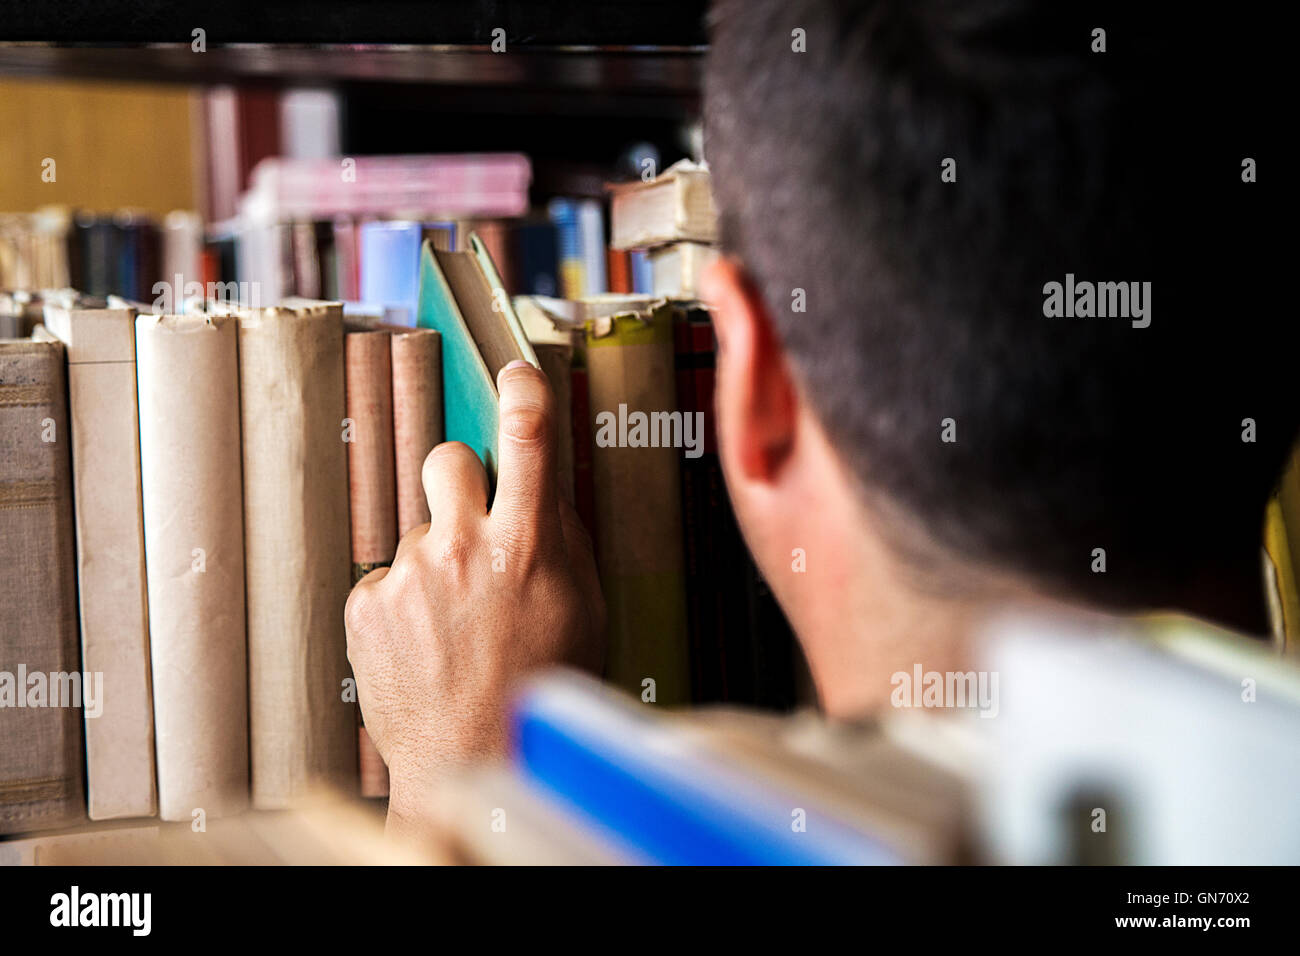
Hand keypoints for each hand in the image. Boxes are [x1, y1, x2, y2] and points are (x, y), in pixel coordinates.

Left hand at [344, 361, 604, 836]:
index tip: (516, 376)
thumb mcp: (582, 608)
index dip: (523, 394)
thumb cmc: (539, 686)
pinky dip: (402, 604)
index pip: (528, 439)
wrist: (473, 762)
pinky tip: (424, 644)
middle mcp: (463, 547)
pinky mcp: (368, 604)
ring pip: (418, 530)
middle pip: (444, 458)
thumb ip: (561, 540)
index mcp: (527, 544)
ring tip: (452, 621)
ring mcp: (410, 574)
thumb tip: (544, 490)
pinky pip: (387, 578)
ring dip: (434, 559)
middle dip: (456, 479)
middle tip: (470, 521)